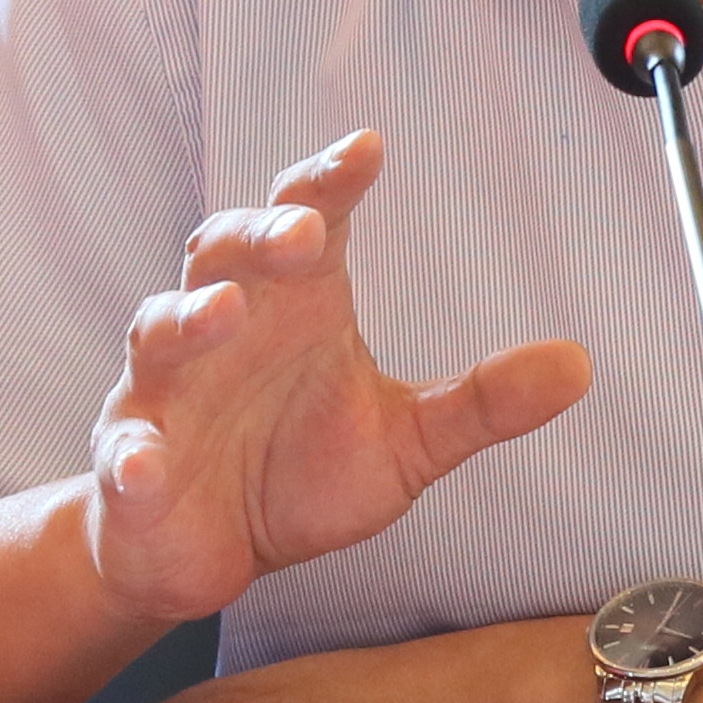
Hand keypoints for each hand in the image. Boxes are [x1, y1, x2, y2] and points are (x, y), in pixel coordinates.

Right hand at [78, 131, 588, 625]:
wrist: (212, 554)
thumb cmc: (298, 474)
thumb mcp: (405, 441)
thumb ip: (481, 402)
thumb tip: (579, 364)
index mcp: (294, 307)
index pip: (308, 219)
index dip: (331, 181)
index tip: (368, 148)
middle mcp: (224, 329)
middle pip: (225, 251)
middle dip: (259, 233)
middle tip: (303, 229)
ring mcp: (167, 392)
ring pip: (161, 331)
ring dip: (189, 318)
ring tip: (223, 313)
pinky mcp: (132, 463)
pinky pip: (123, 452)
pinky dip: (130, 456)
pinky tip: (144, 464)